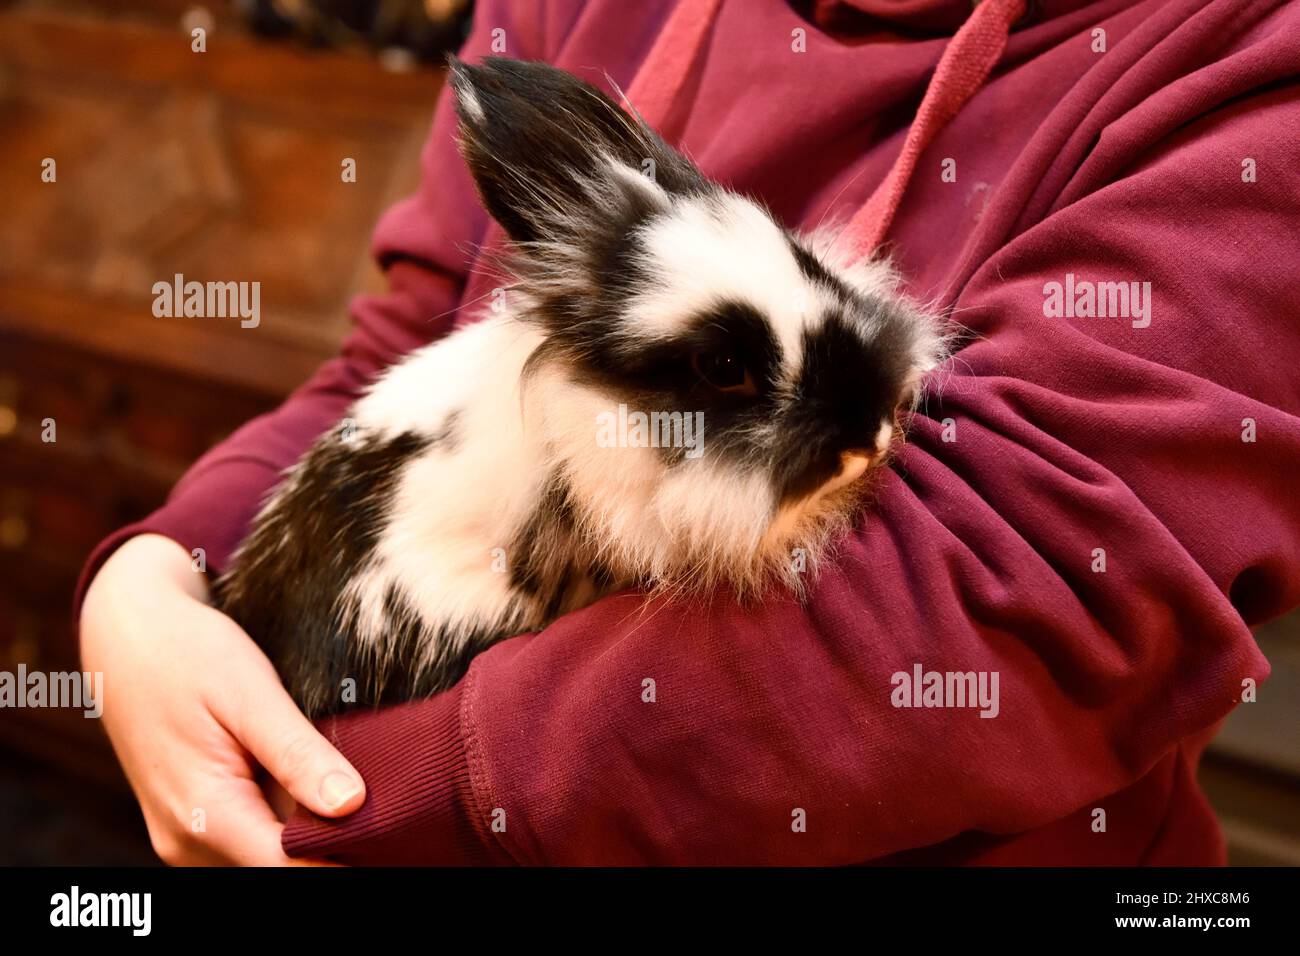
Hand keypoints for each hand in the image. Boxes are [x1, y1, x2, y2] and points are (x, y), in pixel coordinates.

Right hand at [80, 534, 364, 864]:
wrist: (126, 637)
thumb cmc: (188, 653)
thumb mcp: (249, 692)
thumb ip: (296, 754)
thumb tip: (351, 805)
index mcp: (203, 813)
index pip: (292, 868)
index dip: (349, 853)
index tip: (396, 824)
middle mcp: (188, 842)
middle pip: (282, 867)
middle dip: (336, 841)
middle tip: (386, 796)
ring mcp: (185, 838)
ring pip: (268, 857)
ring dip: (311, 831)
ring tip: (350, 779)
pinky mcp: (191, 825)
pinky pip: (250, 839)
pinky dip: (286, 819)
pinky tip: (314, 780)